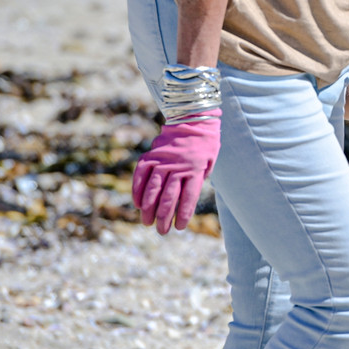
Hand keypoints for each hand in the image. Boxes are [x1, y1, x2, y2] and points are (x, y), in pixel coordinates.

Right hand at [132, 112, 220, 233]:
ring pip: (153, 189)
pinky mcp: (151, 155)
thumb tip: (184, 200)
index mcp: (196, 170)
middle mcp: (178, 166)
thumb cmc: (205, 144)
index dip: (183, 214)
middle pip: (169, 197)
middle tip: (161, 231)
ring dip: (149, 208)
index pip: (189, 197)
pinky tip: (138, 203)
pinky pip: (141, 174)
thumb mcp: (210, 162)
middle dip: (164, 217)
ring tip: (147, 222)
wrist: (192, 117)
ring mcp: (163, 160)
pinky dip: (138, 189)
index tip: (179, 227)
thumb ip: (198, 179)